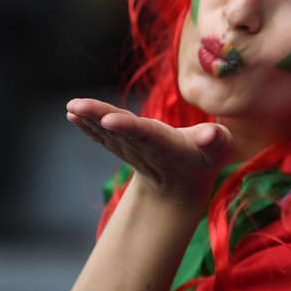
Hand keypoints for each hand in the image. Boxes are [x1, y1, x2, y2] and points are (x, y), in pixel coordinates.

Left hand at [66, 98, 232, 205]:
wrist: (180, 184)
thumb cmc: (204, 159)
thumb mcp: (218, 150)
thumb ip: (216, 141)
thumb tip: (210, 135)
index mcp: (166, 145)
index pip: (144, 134)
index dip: (127, 126)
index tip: (108, 119)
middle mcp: (143, 147)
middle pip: (119, 130)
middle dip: (98, 117)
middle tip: (77, 106)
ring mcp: (129, 148)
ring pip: (106, 131)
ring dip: (88, 119)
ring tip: (72, 106)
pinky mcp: (121, 146)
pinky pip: (101, 135)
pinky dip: (86, 125)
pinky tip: (72, 113)